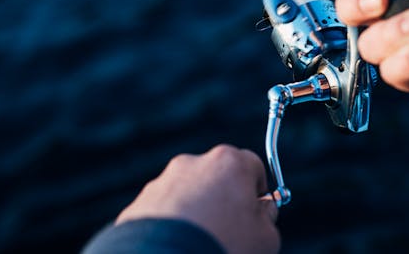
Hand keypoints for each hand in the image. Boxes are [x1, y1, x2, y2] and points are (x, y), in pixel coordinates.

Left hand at [116, 145, 279, 253]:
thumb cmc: (222, 245)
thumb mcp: (265, 238)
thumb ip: (268, 217)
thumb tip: (263, 212)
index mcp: (229, 163)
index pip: (253, 166)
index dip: (257, 192)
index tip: (256, 215)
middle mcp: (194, 163)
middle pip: (218, 178)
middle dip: (224, 200)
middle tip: (228, 231)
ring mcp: (163, 182)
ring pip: (188, 194)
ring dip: (196, 213)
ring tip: (198, 242)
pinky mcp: (140, 204)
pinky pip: (163, 212)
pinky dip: (171, 226)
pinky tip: (177, 246)